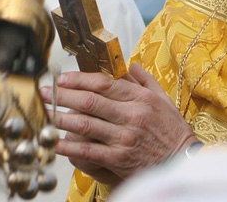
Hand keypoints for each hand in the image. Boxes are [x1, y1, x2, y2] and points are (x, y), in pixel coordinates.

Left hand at [41, 63, 196, 185]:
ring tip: (45, 113)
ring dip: (61, 118)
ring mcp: (125, 137)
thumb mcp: (163, 99)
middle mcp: (131, 115)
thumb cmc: (172, 130)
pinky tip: (56, 142)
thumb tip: (129, 65)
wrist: (181, 161)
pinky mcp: (120, 159)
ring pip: (86, 124)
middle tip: (45, 92)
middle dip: (63, 95)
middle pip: (90, 101)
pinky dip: (70, 146)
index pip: (104, 83)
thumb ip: (145, 80)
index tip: (62, 78)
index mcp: (140, 98)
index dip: (79, 79)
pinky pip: (89, 150)